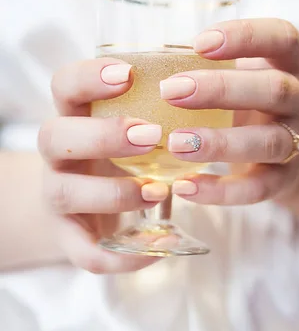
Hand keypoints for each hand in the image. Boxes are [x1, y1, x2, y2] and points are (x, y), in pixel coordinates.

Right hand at [38, 58, 167, 272]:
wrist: (90, 204)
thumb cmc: (125, 153)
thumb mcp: (136, 123)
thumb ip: (160, 105)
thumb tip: (211, 81)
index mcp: (75, 116)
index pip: (64, 86)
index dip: (89, 77)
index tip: (128, 74)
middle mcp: (59, 154)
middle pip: (54, 137)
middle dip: (102, 135)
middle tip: (151, 135)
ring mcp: (59, 197)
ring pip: (64, 193)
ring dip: (112, 192)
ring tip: (159, 191)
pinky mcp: (71, 238)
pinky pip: (85, 253)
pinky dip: (121, 256)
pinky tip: (159, 249)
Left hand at [163, 18, 298, 204]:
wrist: (283, 150)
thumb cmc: (246, 99)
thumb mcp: (239, 72)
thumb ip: (205, 63)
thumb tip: (127, 62)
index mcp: (290, 62)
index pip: (282, 38)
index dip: (245, 37)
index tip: (199, 42)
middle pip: (274, 89)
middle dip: (222, 90)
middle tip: (170, 91)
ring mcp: (298, 141)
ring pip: (268, 142)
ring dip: (220, 143)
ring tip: (175, 144)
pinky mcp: (284, 179)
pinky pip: (258, 188)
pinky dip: (221, 191)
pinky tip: (184, 187)